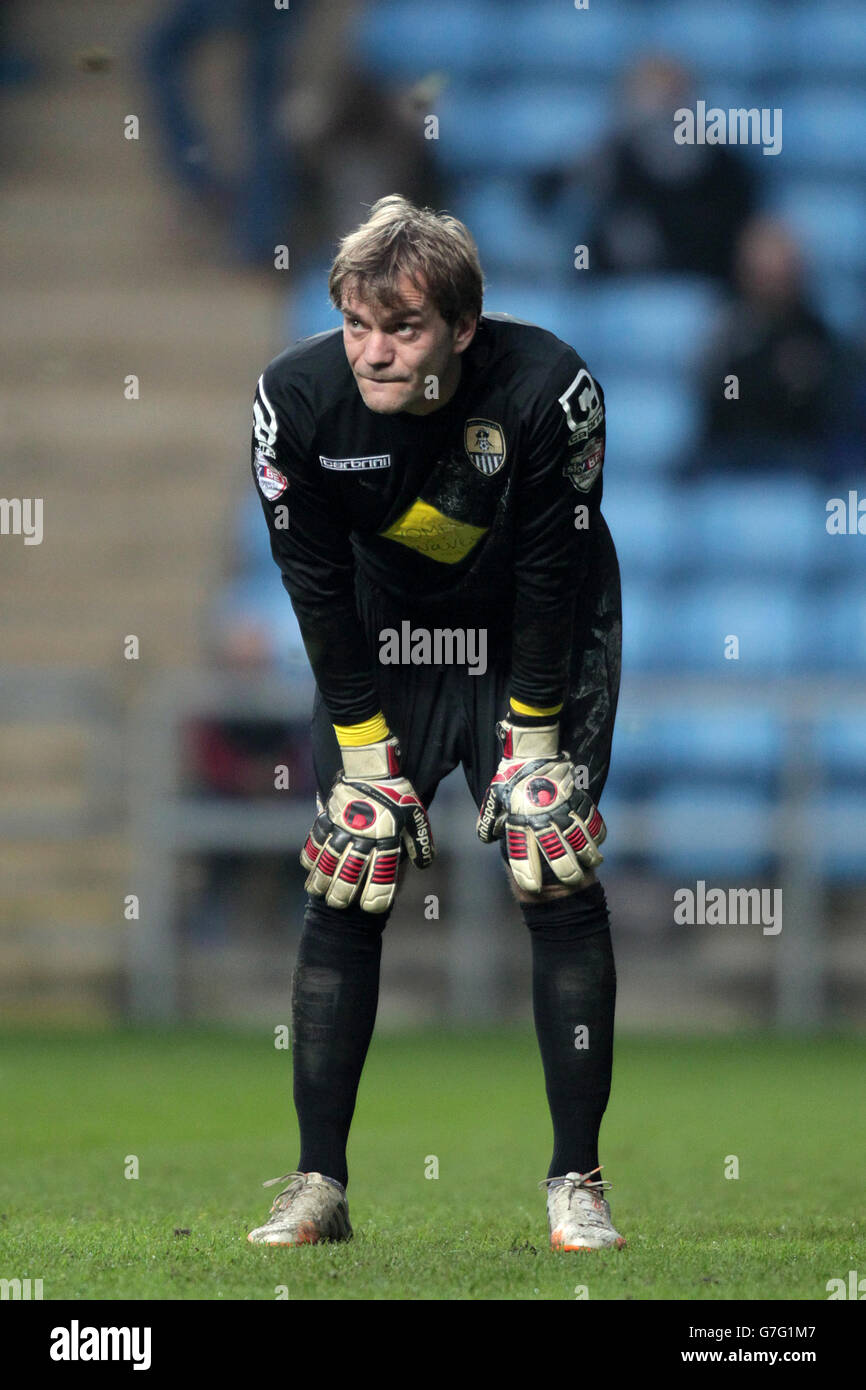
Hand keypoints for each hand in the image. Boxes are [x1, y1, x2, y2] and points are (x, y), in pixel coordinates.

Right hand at [300, 735, 433, 912]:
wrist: (373, 763)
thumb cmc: (398, 791)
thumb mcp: (416, 815)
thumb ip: (420, 842)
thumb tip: (423, 866)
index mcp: (387, 836)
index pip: (383, 873)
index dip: (377, 894)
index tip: (371, 908)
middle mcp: (364, 835)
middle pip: (349, 871)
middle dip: (343, 892)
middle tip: (338, 905)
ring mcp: (343, 826)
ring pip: (329, 859)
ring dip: (322, 879)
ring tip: (319, 892)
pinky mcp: (329, 816)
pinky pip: (315, 839)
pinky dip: (311, 854)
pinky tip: (310, 868)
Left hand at [476, 719, 604, 891]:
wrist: (529, 748)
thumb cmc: (510, 777)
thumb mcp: (495, 798)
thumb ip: (490, 820)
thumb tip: (487, 838)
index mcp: (520, 819)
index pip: (521, 851)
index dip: (527, 871)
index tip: (532, 888)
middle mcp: (542, 816)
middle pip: (557, 849)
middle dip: (566, 869)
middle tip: (573, 880)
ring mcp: (562, 806)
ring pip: (579, 836)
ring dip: (587, 852)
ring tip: (591, 862)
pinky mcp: (576, 796)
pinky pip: (591, 817)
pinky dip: (596, 831)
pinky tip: (597, 841)